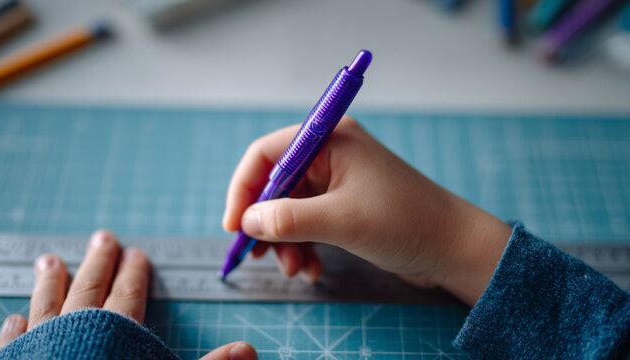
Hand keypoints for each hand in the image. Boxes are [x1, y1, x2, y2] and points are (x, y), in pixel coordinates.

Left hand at [0, 230, 257, 359]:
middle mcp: (76, 334)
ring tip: (48, 261)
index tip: (135, 253)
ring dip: (50, 283)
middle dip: (98, 263)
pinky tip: (13, 319)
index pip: (128, 295)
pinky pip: (12, 346)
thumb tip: (249, 350)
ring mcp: (41, 349)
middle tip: (101, 238)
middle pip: (89, 290)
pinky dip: (13, 332)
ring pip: (46, 307)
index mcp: (115, 335)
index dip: (134, 273)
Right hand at [222, 116, 511, 304]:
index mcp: (330, 139)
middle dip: (266, 223)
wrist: (453, 248)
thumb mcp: (340, 221)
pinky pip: (307, 222)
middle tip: (260, 256)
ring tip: (296, 269)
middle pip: (275, 184)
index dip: (244, 188)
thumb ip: (288, 218)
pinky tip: (311, 269)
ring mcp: (337, 181)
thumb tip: (247, 221)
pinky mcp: (344, 206)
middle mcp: (330, 154)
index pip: (267, 153)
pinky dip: (303, 246)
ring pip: (289, 208)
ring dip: (285, 241)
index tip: (234, 225)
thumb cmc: (404, 222)